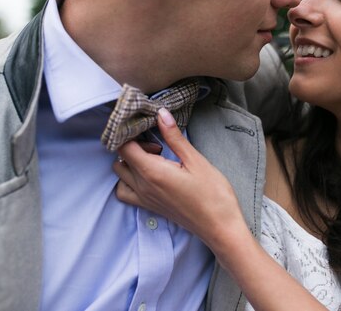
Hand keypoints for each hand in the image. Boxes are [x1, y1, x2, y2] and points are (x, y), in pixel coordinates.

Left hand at [113, 108, 247, 250]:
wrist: (220, 227)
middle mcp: (143, 187)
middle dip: (133, 146)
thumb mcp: (196, 160)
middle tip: (158, 144)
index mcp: (152, 172)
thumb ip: (174, 137)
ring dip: (130, 163)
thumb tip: (160, 114)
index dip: (131, 134)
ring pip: (120, 176)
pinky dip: (129, 181)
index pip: (124, 147)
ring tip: (153, 159)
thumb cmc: (213, 194)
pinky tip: (149, 175)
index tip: (148, 128)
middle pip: (120, 159)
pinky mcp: (150, 207)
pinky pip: (126, 193)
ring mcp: (144, 199)